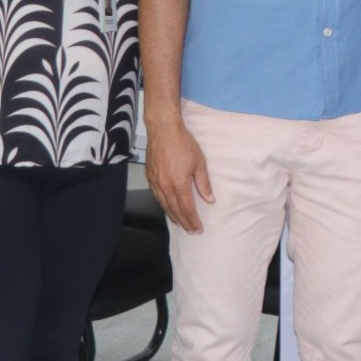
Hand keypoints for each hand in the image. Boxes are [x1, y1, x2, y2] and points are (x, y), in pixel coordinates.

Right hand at [145, 116, 212, 233]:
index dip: (192, 220)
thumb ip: (203, 183)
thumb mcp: (199, 163)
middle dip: (183, 222)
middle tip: (190, 231)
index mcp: (179, 184)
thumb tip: (210, 200)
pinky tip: (168, 207)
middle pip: (174, 210)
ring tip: (180, 223)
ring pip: (164, 205)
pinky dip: (164, 205)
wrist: (163, 130)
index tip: (198, 229)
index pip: (187, 208)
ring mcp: (156, 183)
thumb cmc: (184, 144)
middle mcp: (165, 187)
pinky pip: (157, 197)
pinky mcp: (150, 177)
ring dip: (173, 216)